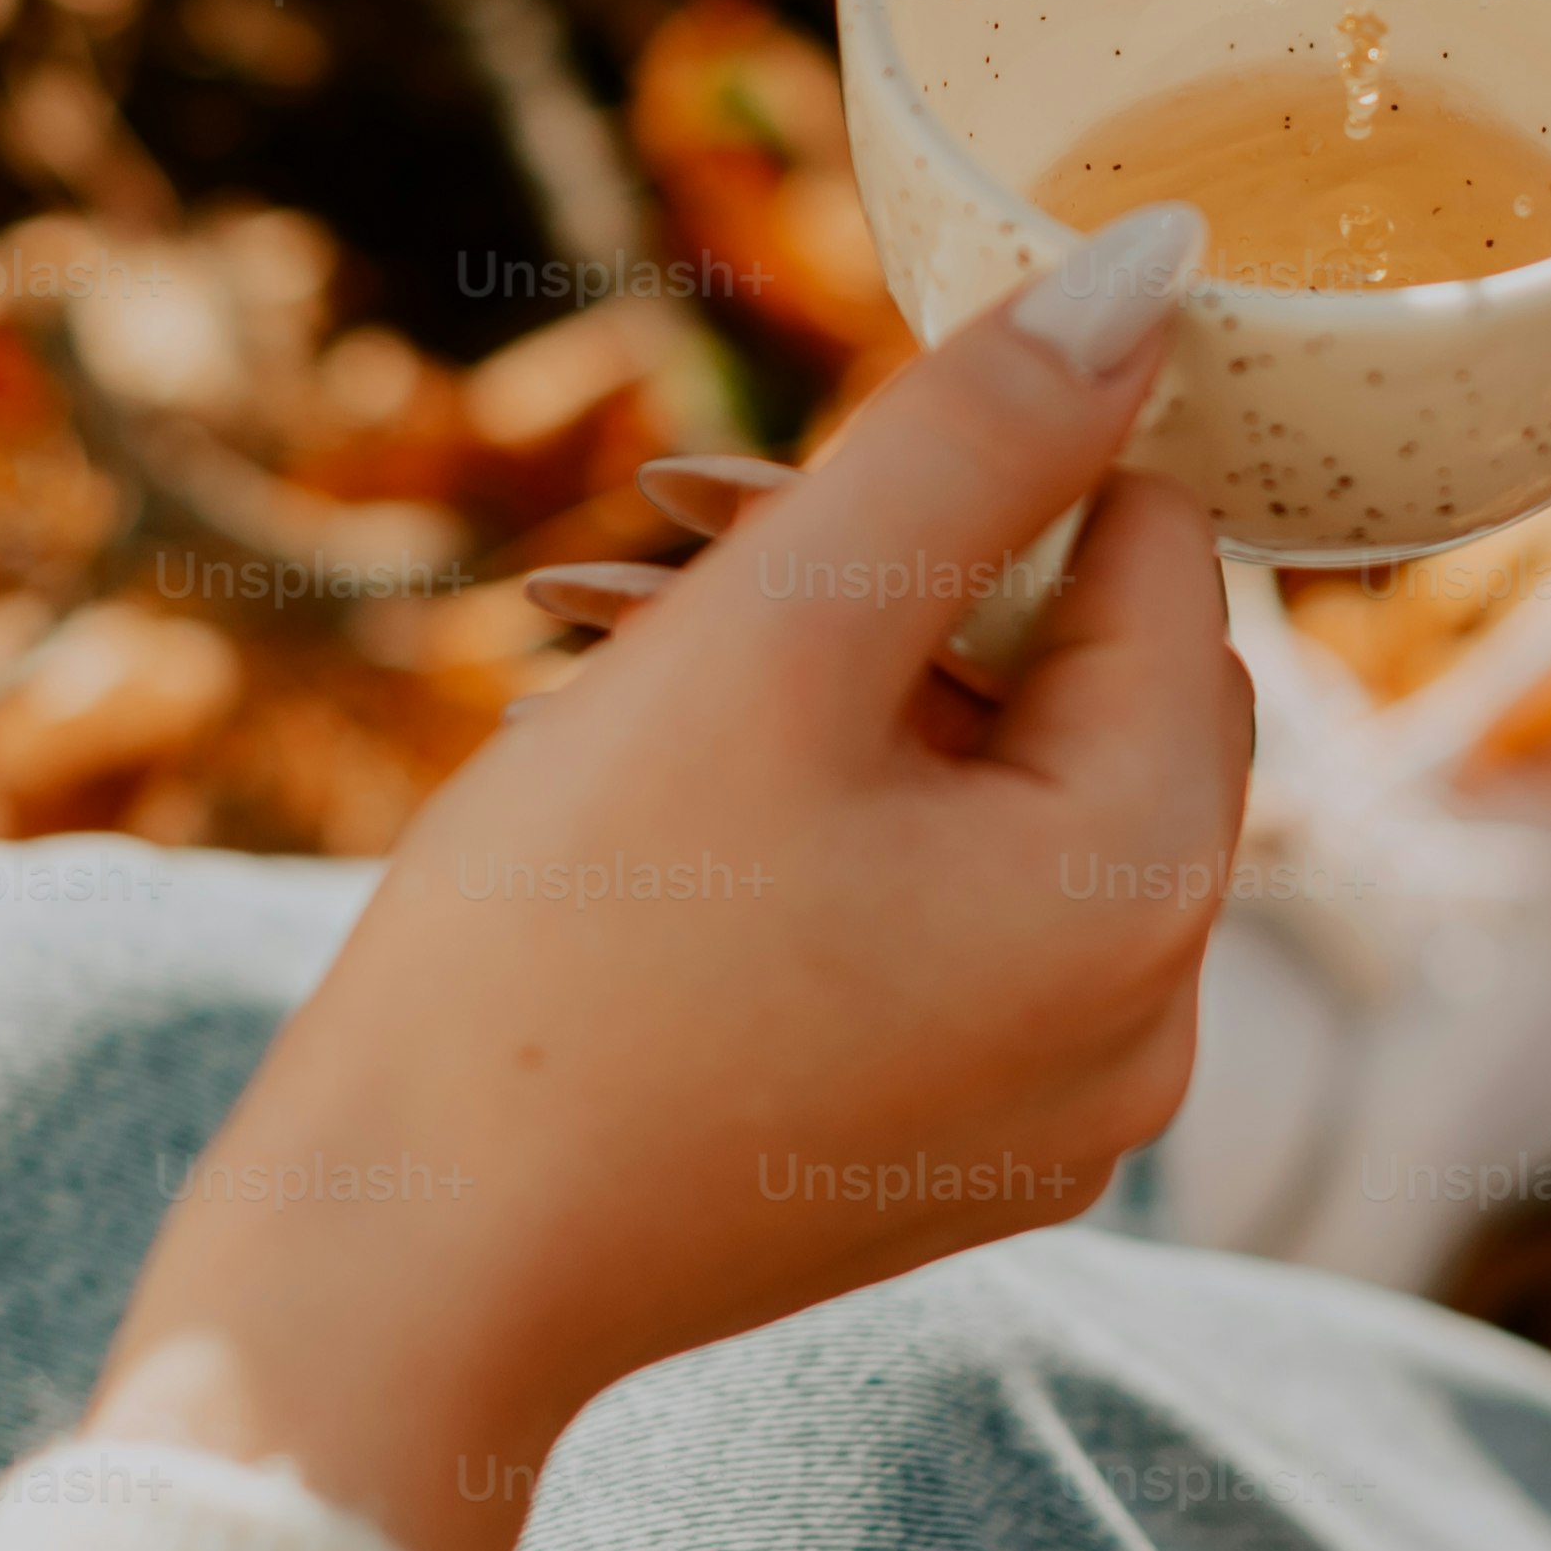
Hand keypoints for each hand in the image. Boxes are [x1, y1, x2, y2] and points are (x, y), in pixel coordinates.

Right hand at [83, 205, 1245, 1550]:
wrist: (390, 1281)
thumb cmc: (558, 958)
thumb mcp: (770, 644)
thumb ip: (972, 441)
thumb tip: (1157, 270)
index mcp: (1141, 892)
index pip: (1161, 563)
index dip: (986, 469)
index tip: (785, 473)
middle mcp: (1148, 1026)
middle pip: (1081, 685)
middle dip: (887, 578)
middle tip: (668, 536)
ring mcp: (1049, 1112)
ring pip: (987, 793)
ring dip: (823, 687)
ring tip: (608, 654)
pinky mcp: (943, 1152)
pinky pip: (937, 918)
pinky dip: (815, 819)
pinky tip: (638, 794)